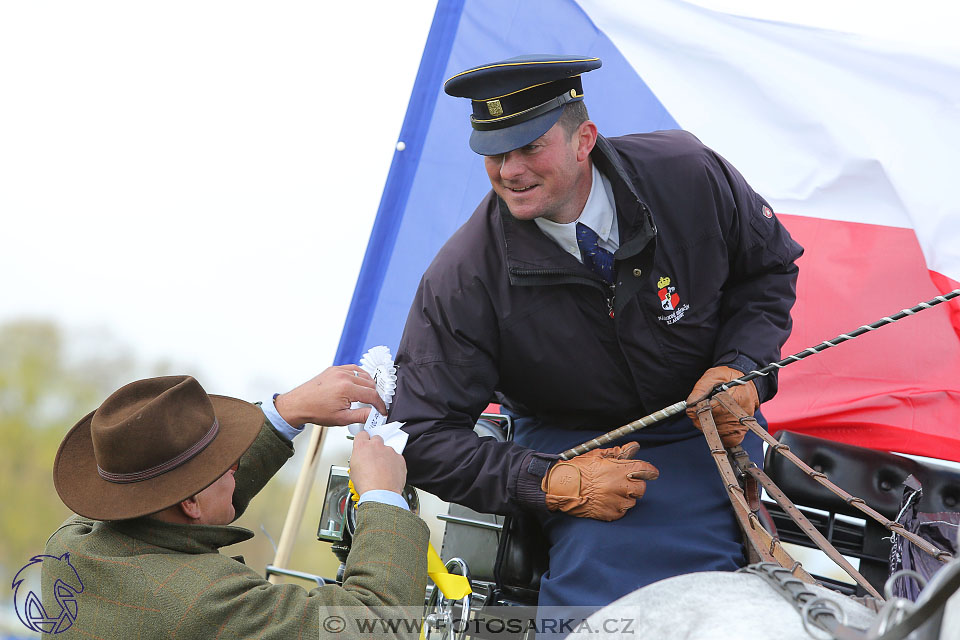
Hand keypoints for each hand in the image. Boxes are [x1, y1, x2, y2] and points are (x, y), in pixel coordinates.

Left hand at [274, 365, 387, 426]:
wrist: (299, 404)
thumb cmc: (315, 410)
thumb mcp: (341, 418)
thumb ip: (361, 415)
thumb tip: (374, 415)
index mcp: (346, 388)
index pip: (372, 395)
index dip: (380, 404)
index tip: (381, 410)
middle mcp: (344, 376)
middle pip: (370, 384)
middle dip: (375, 396)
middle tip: (373, 406)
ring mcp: (339, 370)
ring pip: (364, 375)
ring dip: (368, 386)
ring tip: (366, 397)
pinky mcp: (335, 369)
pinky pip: (354, 369)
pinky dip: (360, 376)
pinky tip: (359, 385)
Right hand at [349, 431, 406, 494]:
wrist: (381, 494)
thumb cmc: (367, 485)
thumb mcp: (353, 470)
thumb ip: (358, 459)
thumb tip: (360, 461)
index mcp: (362, 447)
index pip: (362, 434)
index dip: (363, 440)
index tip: (364, 443)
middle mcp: (377, 446)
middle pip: (376, 439)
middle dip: (375, 447)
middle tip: (373, 458)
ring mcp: (389, 451)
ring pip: (387, 449)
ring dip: (385, 456)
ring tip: (382, 470)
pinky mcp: (400, 458)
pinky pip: (396, 458)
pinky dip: (394, 463)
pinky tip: (390, 473)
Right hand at [541, 443, 658, 520]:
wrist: (562, 488)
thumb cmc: (578, 470)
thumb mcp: (597, 456)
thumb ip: (618, 452)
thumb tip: (634, 447)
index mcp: (619, 470)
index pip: (644, 470)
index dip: (650, 471)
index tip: (652, 472)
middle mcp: (620, 487)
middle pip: (641, 488)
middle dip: (636, 484)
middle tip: (625, 482)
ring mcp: (616, 503)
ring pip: (632, 501)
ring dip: (625, 496)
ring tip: (610, 491)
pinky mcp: (610, 515)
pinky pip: (621, 512)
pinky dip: (617, 507)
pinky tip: (605, 500)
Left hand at [685, 366, 758, 446]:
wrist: (746, 384)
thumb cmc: (727, 379)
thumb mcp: (713, 376)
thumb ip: (701, 388)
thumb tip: (690, 403)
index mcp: (735, 397)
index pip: (711, 410)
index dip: (698, 410)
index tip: (693, 407)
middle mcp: (741, 413)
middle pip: (712, 423)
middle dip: (700, 418)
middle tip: (700, 409)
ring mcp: (742, 424)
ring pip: (716, 433)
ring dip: (707, 425)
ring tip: (709, 413)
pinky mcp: (742, 431)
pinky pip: (727, 440)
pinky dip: (718, 434)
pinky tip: (715, 423)